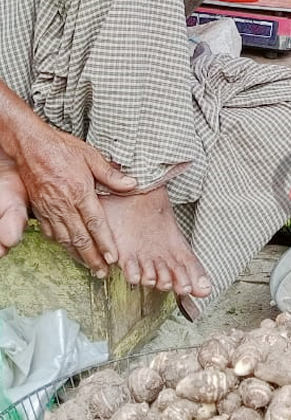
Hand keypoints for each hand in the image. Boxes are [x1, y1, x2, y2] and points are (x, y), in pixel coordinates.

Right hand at [14, 122, 136, 274]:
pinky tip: (68, 249)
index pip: (95, 224)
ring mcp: (50, 209)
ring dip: (77, 256)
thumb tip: (132, 184)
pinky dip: (61, 244)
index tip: (112, 258)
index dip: (105, 243)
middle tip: (102, 273)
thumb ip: (111, 174)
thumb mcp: (91, 156)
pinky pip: (51, 233)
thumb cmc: (61, 148)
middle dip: (92, 258)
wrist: (30, 146)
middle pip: (80, 238)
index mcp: (80, 192)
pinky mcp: (40, 209)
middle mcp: (64, 204)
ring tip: (89, 267)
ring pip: (65, 239)